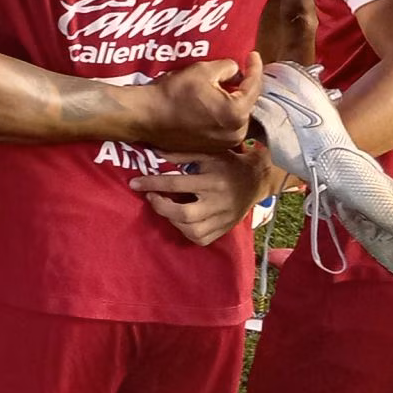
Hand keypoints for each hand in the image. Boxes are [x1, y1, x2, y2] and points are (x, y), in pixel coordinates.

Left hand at [130, 146, 277, 247]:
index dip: (152, 183)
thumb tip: (153, 152)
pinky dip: (186, 232)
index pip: (177, 184)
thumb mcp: (207, 153)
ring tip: (167, 208)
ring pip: (192, 230)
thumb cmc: (228, 163)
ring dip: (172, 220)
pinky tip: (181, 220)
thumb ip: (180, 154)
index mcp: (212, 180)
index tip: (134, 183)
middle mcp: (218, 202)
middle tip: (152, 197)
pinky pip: (201, 239)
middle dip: (161, 207)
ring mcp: (223, 219)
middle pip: (184, 214)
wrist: (258, 180)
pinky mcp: (225, 229)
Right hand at [134, 56, 262, 152]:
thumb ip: (227, 67)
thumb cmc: (173, 93)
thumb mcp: (202, 71)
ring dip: (234, 102)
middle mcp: (236, 132)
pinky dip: (223, 115)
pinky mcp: (213, 148)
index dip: (254, 67)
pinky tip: (213, 104)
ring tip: (224, 88)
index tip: (253, 54)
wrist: (147, 117)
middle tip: (237, 72)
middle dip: (243, 87)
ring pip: (237, 116)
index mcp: (236, 113)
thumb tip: (236, 70)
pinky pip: (226, 127)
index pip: (254, 86)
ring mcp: (225, 143)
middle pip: (247, 103)